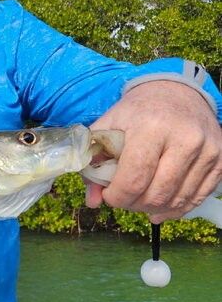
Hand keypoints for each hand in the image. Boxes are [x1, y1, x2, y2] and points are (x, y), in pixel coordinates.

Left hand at [87, 81, 221, 222]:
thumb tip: (92, 201)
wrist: (177, 93)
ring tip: (139, 201)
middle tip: (123, 199)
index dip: (116, 196)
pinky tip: (160, 207)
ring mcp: (206, 151)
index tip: (108, 195)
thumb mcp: (109, 126)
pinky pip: (197, 199)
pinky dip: (175, 209)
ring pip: (177, 200)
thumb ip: (94, 162)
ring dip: (153, 209)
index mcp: (151, 127)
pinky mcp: (220, 160)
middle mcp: (184, 139)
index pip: (133, 179)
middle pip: (156, 194)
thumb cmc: (138, 111)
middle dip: (133, 204)